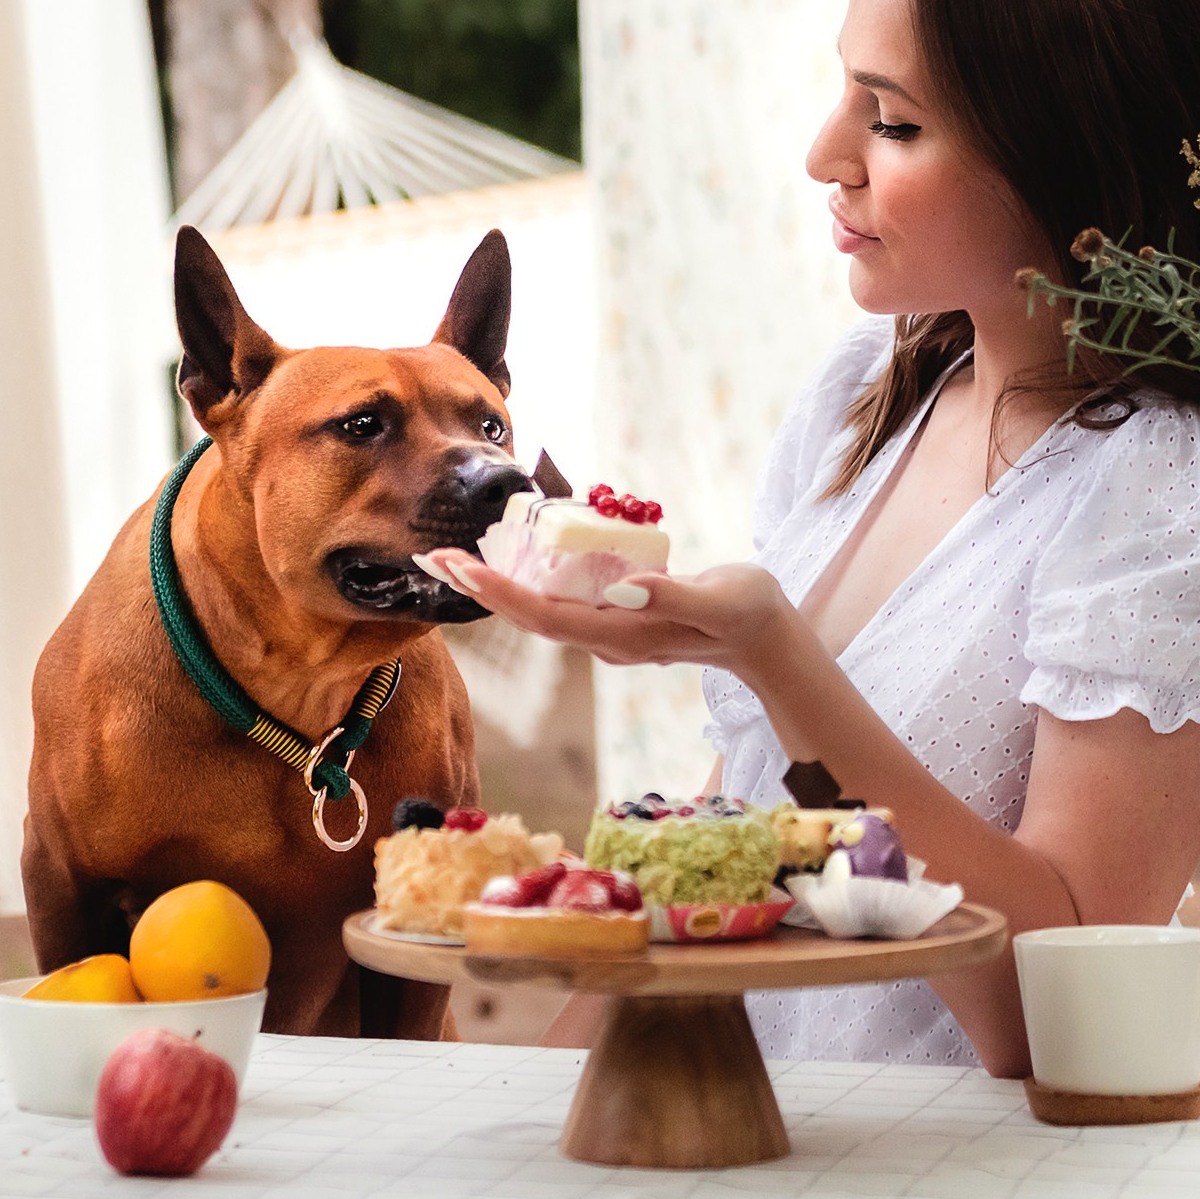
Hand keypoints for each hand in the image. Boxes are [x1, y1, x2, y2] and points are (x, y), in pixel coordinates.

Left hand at [432, 552, 801, 674]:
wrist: (768, 641)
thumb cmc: (750, 614)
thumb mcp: (721, 601)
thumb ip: (673, 595)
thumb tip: (623, 587)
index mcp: (625, 634)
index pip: (548, 614)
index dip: (501, 591)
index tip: (461, 568)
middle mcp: (607, 638)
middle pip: (529, 615)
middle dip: (478, 588)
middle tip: (431, 558)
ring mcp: (610, 632)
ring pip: (538, 610)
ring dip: (494, 586)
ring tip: (452, 561)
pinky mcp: (617, 619)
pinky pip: (559, 601)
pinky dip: (525, 582)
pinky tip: (508, 563)